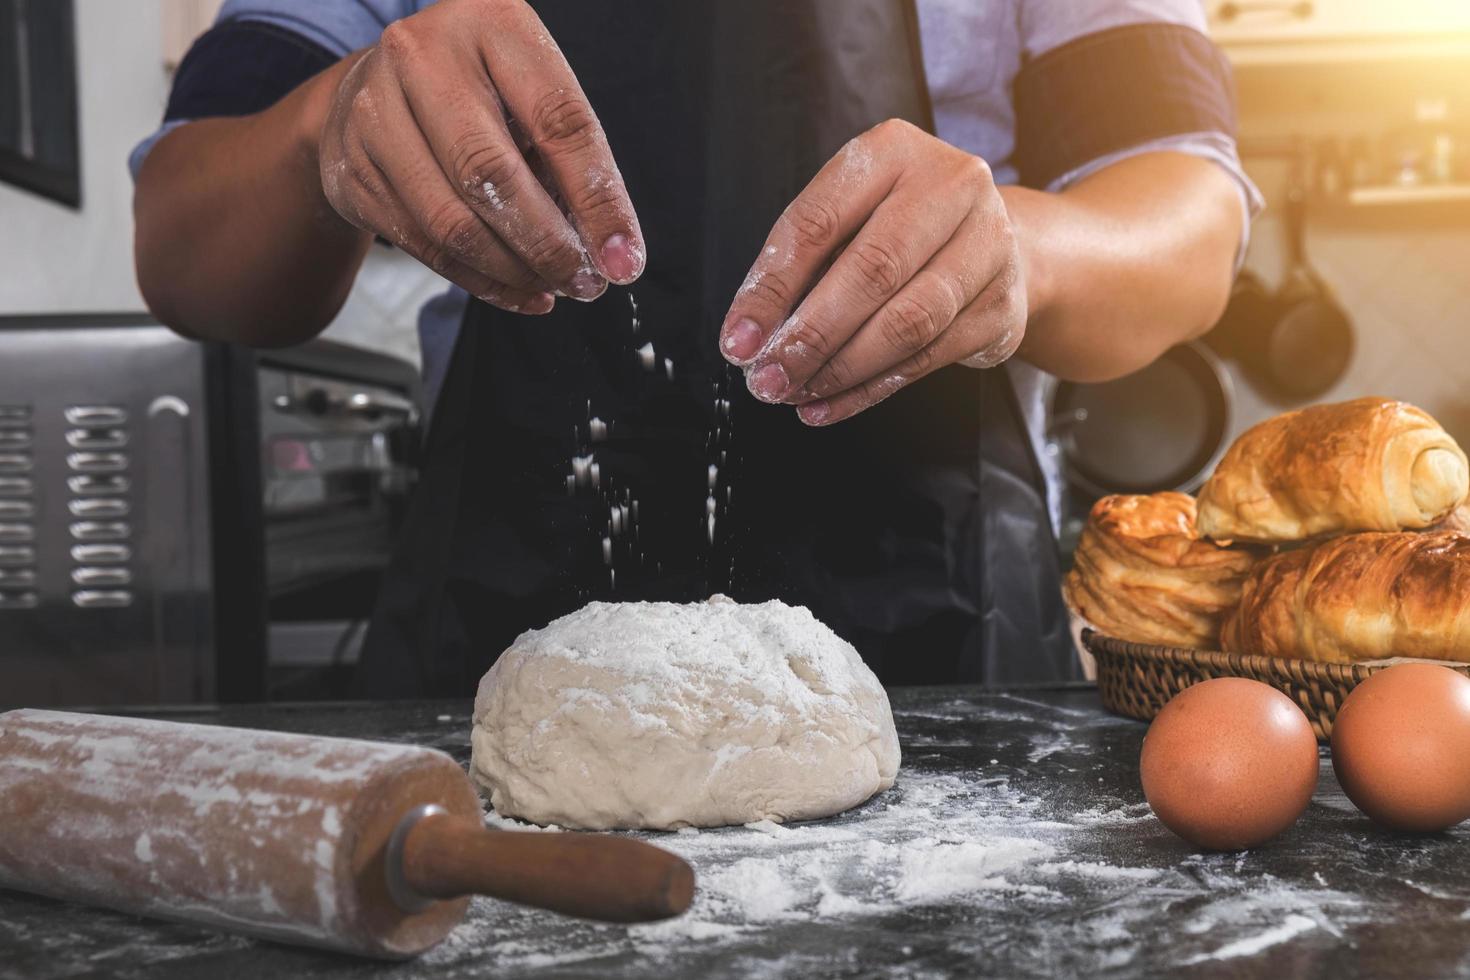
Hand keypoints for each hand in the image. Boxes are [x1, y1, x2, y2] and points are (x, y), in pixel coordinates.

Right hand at [318, 0, 643, 313]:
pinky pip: (424, 244)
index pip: (558, 120)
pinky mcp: (350, 167)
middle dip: (550, 245)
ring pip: (452, 219)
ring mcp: (375, 111)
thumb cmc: (475, 92)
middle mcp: (423, 56)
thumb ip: (568, 161)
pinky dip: (480, 281)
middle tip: (586, 284)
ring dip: (514, 270)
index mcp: (490, 23)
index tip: (624, 258)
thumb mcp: (528, 97)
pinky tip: (519, 292)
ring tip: (554, 289)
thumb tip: (610, 251)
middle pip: (492, 174)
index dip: (598, 198)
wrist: (372, 88)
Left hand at [719, 119, 1025, 424]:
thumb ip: (800, 270)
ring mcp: (988, 244)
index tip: (738, 341)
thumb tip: (750, 339)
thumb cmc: (901, 230)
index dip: (771, 289)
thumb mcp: (847, 222)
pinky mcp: (1001, 304)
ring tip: (796, 393)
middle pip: (871, 271)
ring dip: (841, 369)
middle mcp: (951, 186)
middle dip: (810, 336)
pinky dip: (871, 388)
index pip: (818, 222)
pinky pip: (928, 358)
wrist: (999, 245)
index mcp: (893, 150)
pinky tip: (830, 404)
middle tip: (768, 379)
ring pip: (907, 322)